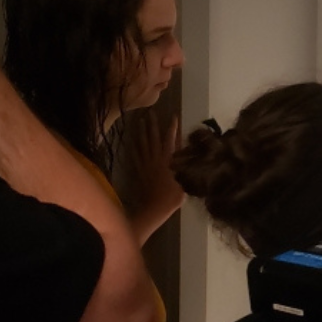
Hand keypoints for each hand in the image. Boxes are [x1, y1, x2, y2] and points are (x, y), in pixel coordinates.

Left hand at [126, 111, 185, 243]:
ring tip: (140, 121)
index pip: (171, 140)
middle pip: (153, 138)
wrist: (154, 209)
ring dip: (141, 132)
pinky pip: (135, 155)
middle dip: (153, 125)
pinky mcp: (139, 170)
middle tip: (150, 112)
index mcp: (168, 160)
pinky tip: (132, 141)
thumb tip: (190, 157)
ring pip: (142, 144)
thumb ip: (186, 167)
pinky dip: (134, 146)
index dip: (173, 127)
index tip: (174, 116)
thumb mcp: (184, 181)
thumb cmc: (172, 197)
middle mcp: (155, 159)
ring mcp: (145, 164)